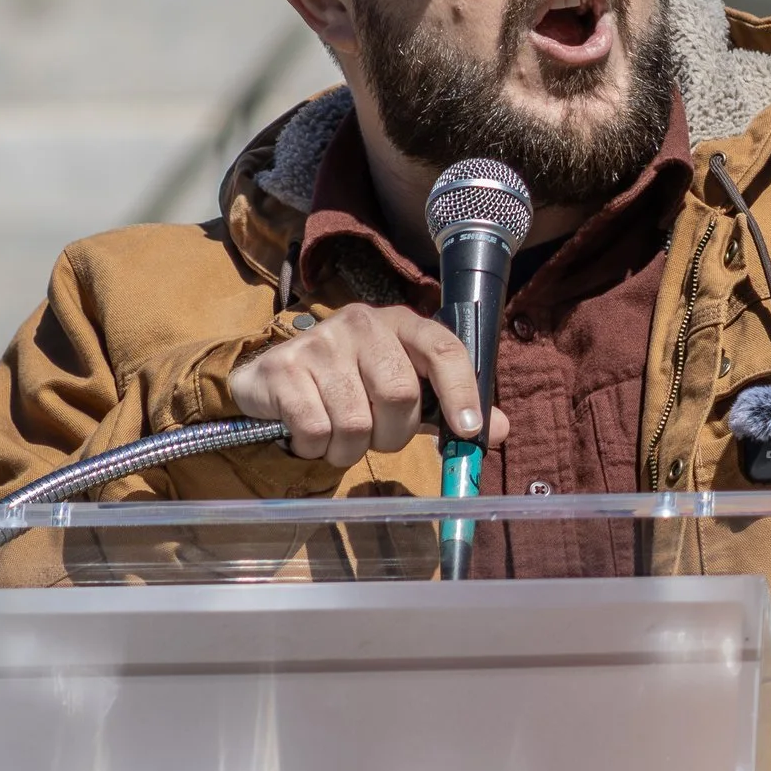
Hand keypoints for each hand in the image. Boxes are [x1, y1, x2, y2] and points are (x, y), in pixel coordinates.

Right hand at [226, 305, 505, 467]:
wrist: (274, 380)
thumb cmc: (352, 386)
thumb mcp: (405, 389)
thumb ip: (449, 408)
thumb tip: (497, 431)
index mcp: (401, 322)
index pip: (444, 348)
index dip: (461, 391)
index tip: (469, 430)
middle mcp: (362, 323)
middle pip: (400, 394)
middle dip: (393, 434)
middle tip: (378, 436)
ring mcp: (319, 342)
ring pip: (356, 422)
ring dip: (351, 448)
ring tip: (340, 435)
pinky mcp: (283, 369)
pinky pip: (315, 430)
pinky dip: (316, 448)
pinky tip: (310, 433)